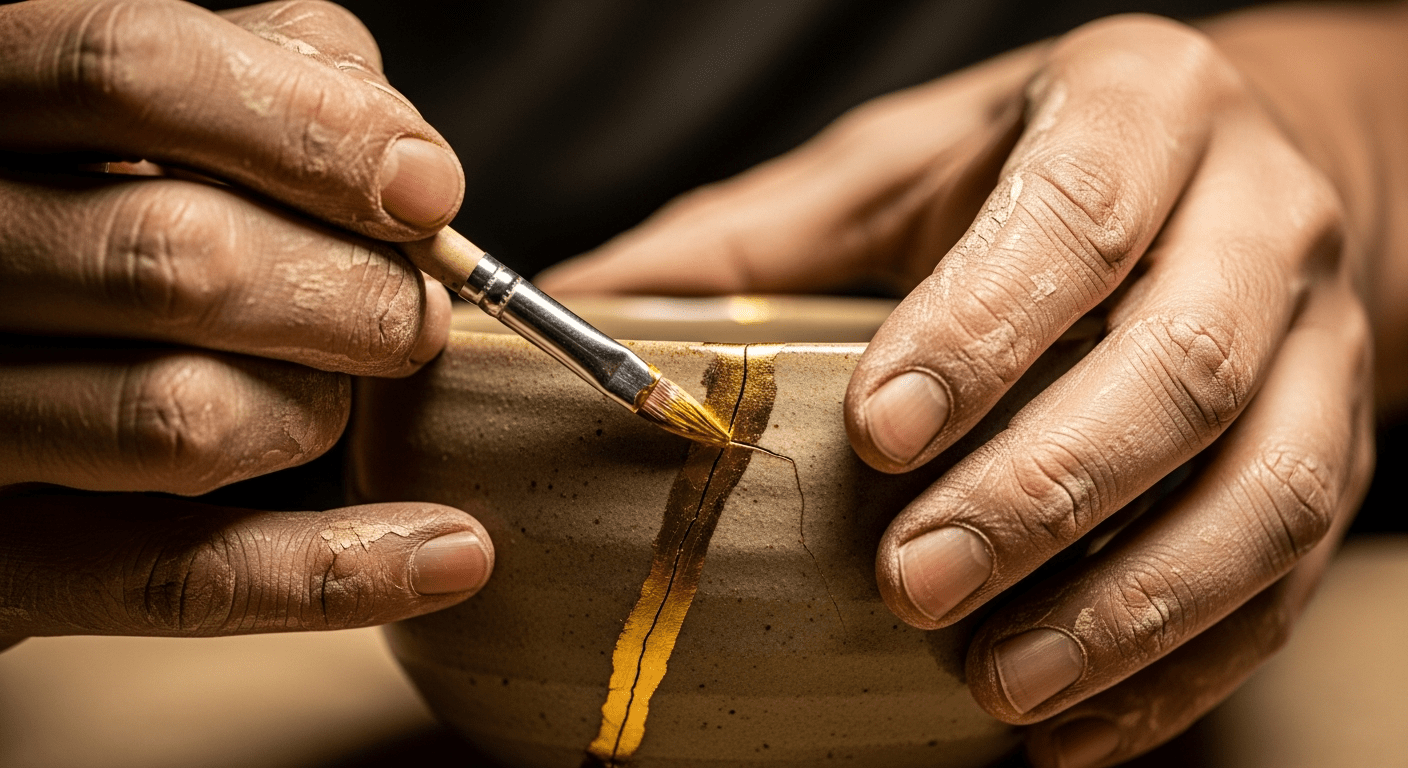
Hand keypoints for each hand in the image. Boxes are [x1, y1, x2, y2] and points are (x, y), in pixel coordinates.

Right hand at [0, 0, 491, 646]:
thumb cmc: (99, 217)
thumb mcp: (154, 112)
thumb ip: (267, 77)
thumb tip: (404, 158)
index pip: (134, 75)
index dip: (313, 130)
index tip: (427, 191)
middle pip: (175, 255)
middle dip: (355, 294)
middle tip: (413, 319)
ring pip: (181, 421)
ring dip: (320, 412)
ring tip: (346, 402)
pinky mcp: (2, 562)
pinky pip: (181, 578)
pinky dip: (339, 570)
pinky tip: (449, 553)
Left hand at [538, 10, 1399, 764]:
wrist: (1224, 179)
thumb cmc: (1026, 175)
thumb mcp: (891, 173)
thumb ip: (749, 243)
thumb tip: (578, 316)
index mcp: (1137, 106)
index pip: (1073, 215)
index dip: (983, 329)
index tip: (881, 434)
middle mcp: (1257, 216)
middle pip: (1183, 363)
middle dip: (1047, 488)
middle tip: (917, 583)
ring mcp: (1319, 341)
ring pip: (1268, 488)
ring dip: (1132, 608)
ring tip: (1001, 684)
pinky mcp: (1338, 445)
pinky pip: (1292, 573)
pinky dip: (1185, 667)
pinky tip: (1078, 728)